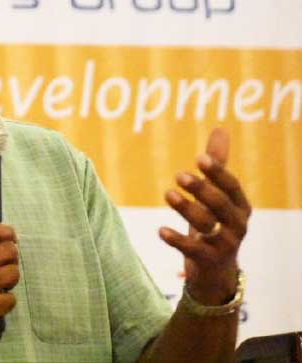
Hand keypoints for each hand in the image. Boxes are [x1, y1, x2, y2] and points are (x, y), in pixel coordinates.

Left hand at [159, 128, 251, 303]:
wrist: (216, 271)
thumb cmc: (216, 224)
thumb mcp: (218, 195)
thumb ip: (217, 164)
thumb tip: (221, 128)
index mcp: (240, 206)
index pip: (231, 186)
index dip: (217, 172)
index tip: (199, 158)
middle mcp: (237, 225)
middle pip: (220, 205)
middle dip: (202, 189)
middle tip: (179, 175)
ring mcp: (224, 245)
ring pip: (206, 225)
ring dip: (186, 209)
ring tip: (168, 193)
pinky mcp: (207, 260)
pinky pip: (192, 249)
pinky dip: (176, 240)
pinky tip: (159, 230)